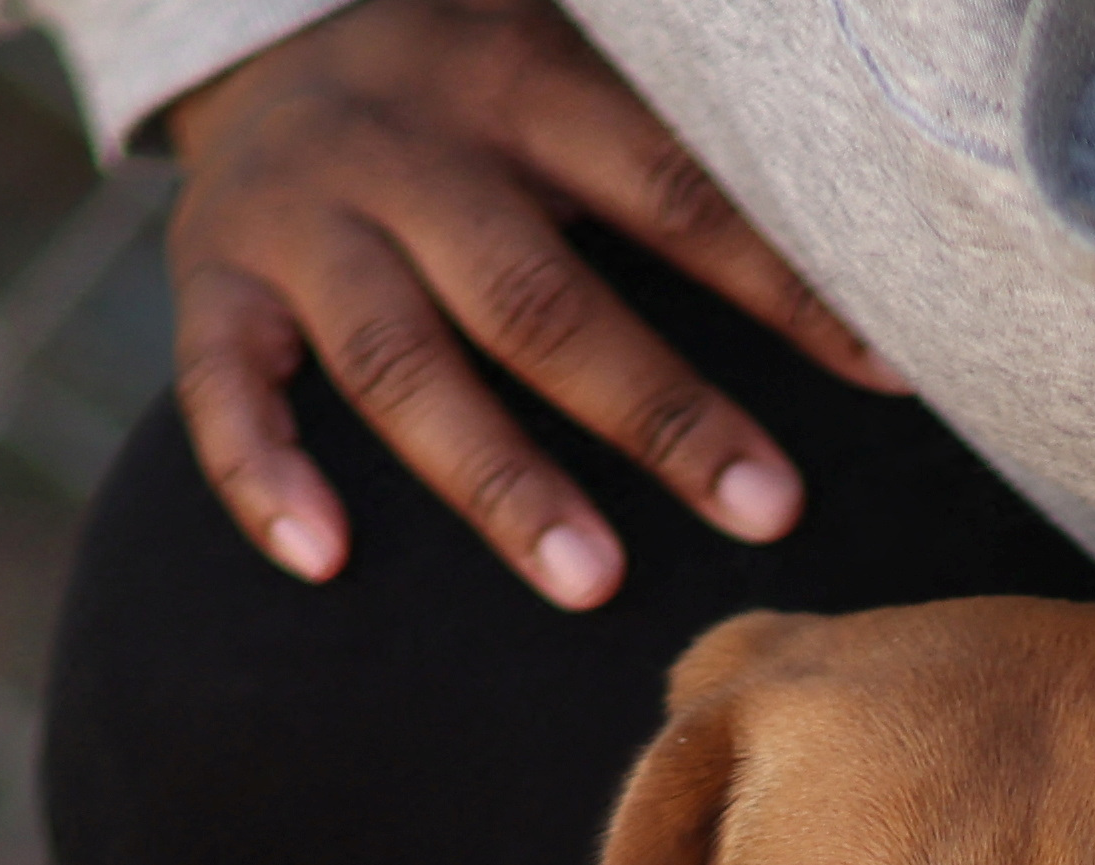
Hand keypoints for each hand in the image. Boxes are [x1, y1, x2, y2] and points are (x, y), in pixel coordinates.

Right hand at [161, 0, 908, 603]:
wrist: (262, 45)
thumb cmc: (468, 105)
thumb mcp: (564, 85)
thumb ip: (668, 167)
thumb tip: (866, 280)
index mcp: (515, 82)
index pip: (668, 191)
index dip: (779, 286)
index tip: (885, 379)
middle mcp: (404, 144)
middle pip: (537, 295)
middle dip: (657, 412)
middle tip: (764, 512)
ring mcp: (298, 214)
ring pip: (398, 359)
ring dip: (498, 477)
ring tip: (591, 581)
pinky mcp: (208, 275)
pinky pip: (222, 383)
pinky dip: (263, 473)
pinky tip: (323, 559)